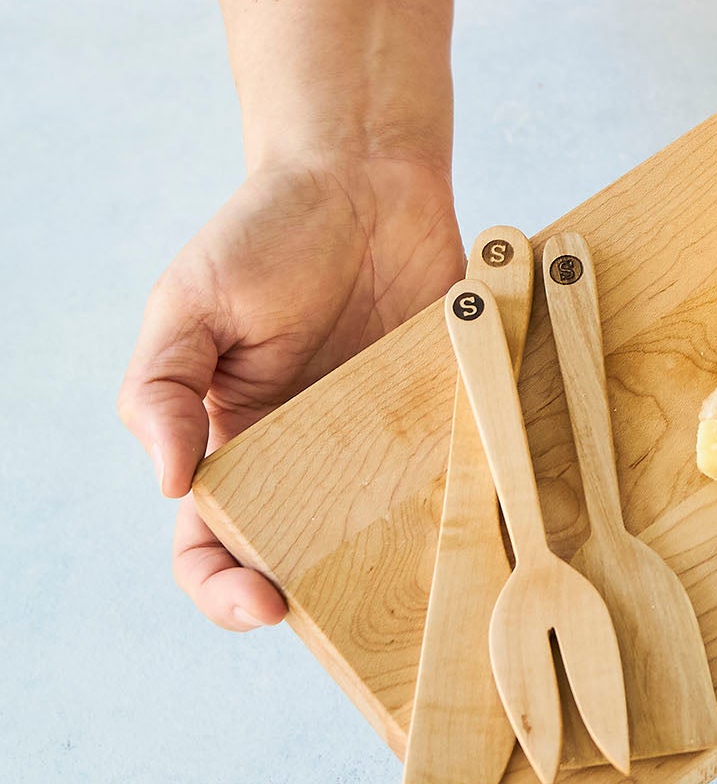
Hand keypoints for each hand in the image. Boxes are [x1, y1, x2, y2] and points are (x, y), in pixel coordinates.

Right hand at [118, 154, 462, 629]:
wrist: (364, 167)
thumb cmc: (266, 230)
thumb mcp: (190, 300)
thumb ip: (164, 387)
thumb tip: (170, 483)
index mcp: (236, 442)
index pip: (212, 545)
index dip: (224, 589)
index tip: (262, 600)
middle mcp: (311, 454)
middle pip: (308, 559)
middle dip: (323, 604)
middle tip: (349, 616)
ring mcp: (385, 435)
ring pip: (391, 533)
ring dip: (403, 567)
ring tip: (419, 582)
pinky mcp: (449, 404)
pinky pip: (464, 466)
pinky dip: (473, 499)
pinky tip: (484, 515)